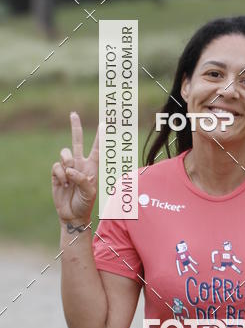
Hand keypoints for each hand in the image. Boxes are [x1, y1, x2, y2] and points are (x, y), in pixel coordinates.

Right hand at [51, 112, 99, 226]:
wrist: (71, 214)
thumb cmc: (85, 203)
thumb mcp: (90, 192)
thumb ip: (83, 179)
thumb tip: (70, 169)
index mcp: (92, 166)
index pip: (98, 148)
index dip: (101, 137)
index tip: (105, 123)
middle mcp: (80, 163)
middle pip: (77, 140)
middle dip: (75, 127)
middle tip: (73, 113)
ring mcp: (67, 167)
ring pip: (64, 153)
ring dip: (67, 162)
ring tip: (70, 176)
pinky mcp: (56, 173)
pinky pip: (56, 166)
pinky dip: (59, 175)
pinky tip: (63, 184)